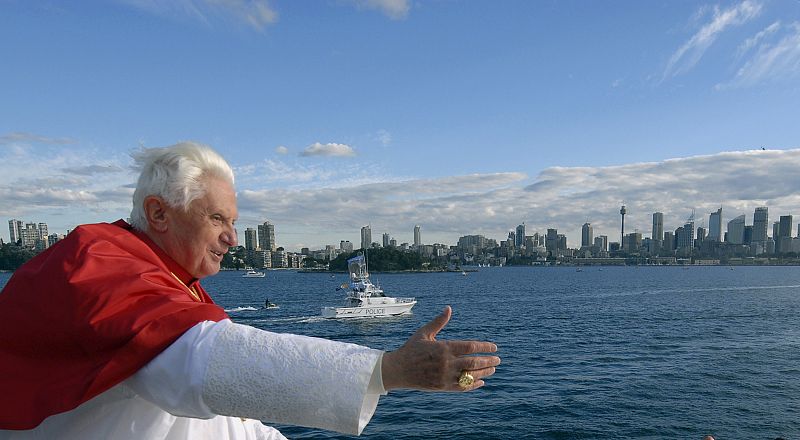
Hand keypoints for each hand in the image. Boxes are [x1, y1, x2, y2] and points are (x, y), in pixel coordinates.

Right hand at [381, 306, 499, 391]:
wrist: (398, 370)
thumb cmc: (411, 349)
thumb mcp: (424, 333)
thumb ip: (438, 322)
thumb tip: (448, 308)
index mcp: (444, 347)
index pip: (470, 347)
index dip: (484, 347)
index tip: (494, 347)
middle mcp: (446, 362)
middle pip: (474, 362)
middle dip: (488, 361)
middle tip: (498, 359)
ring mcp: (445, 376)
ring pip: (470, 376)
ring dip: (484, 372)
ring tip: (493, 369)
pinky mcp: (442, 387)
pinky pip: (462, 387)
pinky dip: (473, 385)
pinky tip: (481, 382)